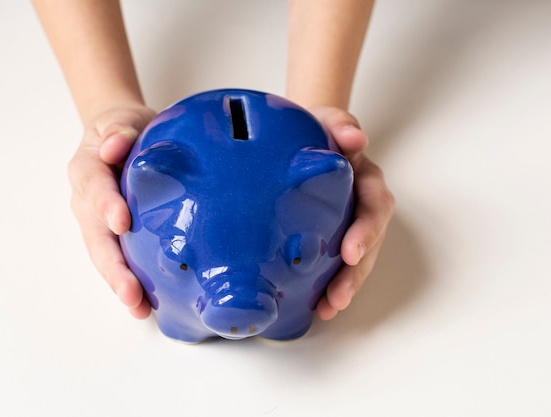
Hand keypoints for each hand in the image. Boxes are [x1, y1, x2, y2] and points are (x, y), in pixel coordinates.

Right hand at [68, 104, 155, 318]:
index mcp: (87, 169)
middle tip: (130, 293)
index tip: (121, 222)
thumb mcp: (122, 119)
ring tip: (138, 308)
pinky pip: (119, 259)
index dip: (106, 204)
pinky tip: (145, 304)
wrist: (119, 138)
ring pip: (104, 256)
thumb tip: (115, 145)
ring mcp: (97, 223)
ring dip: (120, 283)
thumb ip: (119, 128)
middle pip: (96, 237)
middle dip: (113, 267)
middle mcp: (86, 202)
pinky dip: (130, 282)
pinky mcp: (114, 236)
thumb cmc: (124, 128)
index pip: (94, 187)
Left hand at [309, 106, 394, 320]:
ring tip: (328, 309)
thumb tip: (355, 138)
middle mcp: (361, 205)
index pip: (374, 206)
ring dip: (346, 286)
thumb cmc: (315, 131)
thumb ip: (341, 124)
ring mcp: (347, 223)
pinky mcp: (330, 236)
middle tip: (339, 296)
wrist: (299, 137)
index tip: (352, 252)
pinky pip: (336, 262)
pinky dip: (328, 285)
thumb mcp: (325, 120)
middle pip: (369, 243)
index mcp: (365, 180)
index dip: (367, 231)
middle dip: (357, 273)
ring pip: (357, 259)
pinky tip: (315, 305)